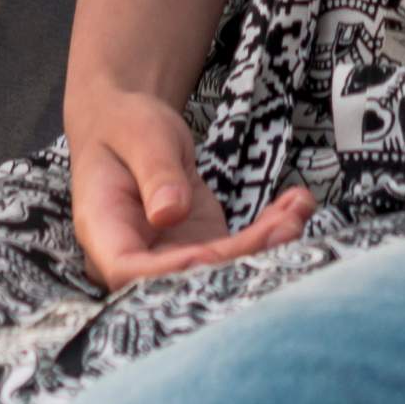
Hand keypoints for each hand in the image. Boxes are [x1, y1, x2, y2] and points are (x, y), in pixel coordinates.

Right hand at [65, 84, 315, 291]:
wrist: (132, 127)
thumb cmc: (126, 126)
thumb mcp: (140, 136)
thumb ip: (155, 173)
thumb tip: (169, 214)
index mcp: (106, 233)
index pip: (130, 273)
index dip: (172, 275)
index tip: (214, 254)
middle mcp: (139, 256)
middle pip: (186, 277)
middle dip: (241, 257)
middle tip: (286, 224)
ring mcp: (173, 255)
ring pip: (220, 268)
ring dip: (265, 244)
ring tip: (298, 209)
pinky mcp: (201, 246)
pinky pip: (237, 250)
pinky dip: (269, 230)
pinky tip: (295, 205)